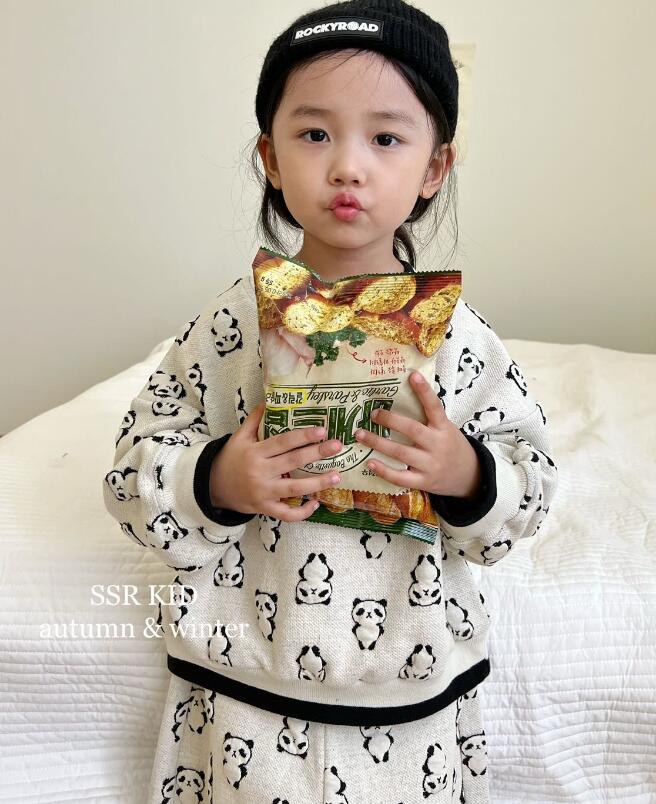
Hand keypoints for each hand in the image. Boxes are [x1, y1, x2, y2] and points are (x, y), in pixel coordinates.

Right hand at [209, 402, 345, 521]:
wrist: (212, 486)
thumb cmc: (230, 459)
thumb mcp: (239, 437)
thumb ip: (254, 419)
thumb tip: (270, 399)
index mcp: (256, 452)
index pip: (283, 442)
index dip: (303, 436)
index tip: (321, 430)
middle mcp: (260, 472)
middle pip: (293, 462)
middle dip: (317, 453)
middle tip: (337, 446)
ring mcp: (263, 492)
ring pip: (294, 489)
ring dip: (318, 483)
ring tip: (337, 476)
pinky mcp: (265, 508)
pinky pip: (286, 514)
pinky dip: (302, 512)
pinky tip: (316, 503)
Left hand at [353, 371, 481, 498]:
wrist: (469, 476)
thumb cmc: (450, 447)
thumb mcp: (446, 429)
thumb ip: (428, 418)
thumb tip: (403, 395)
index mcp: (444, 428)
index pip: (435, 407)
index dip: (424, 391)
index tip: (412, 375)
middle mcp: (437, 445)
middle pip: (412, 429)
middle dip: (390, 420)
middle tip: (373, 413)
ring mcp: (430, 465)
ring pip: (401, 453)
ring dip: (378, 443)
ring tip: (360, 434)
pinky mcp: (423, 481)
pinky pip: (400, 477)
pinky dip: (384, 471)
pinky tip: (369, 462)